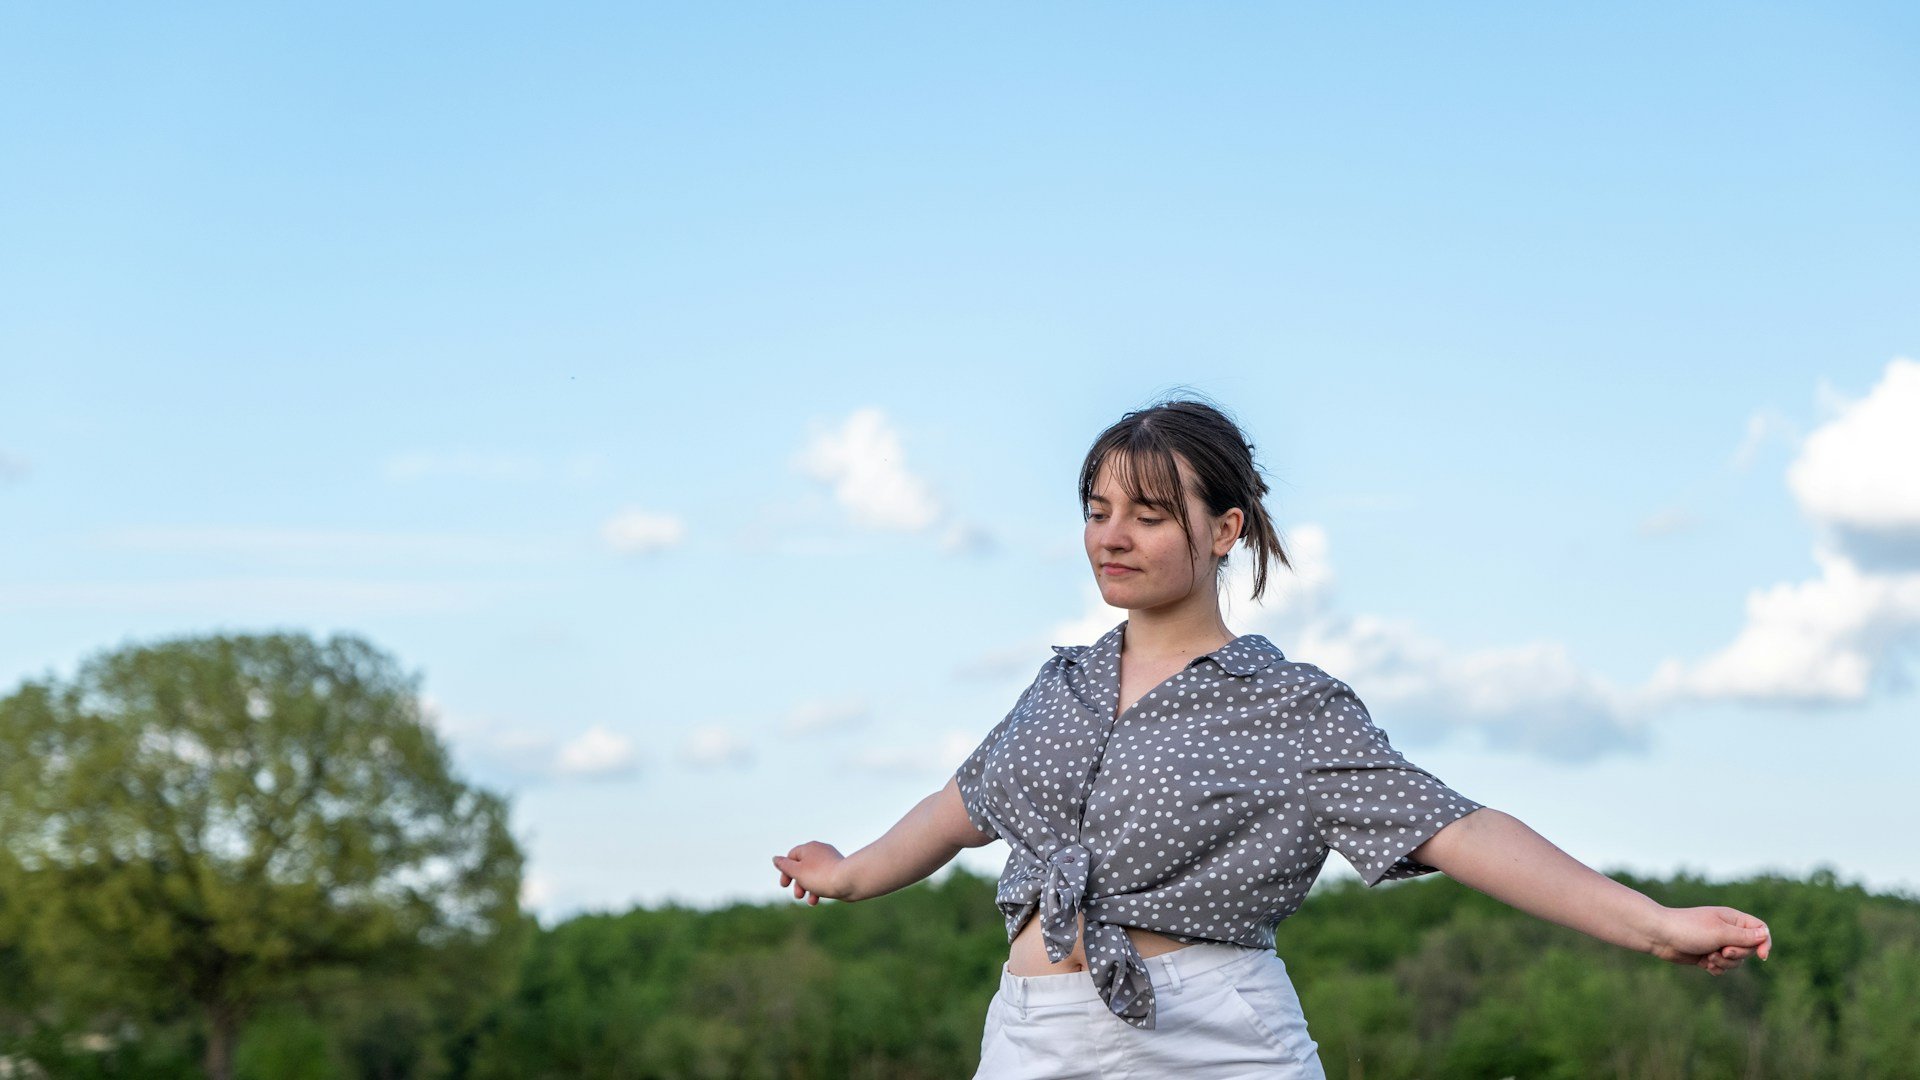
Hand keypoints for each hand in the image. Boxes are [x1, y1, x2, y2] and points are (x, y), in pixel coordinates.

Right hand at [772, 841, 852, 904]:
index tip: (784, 885)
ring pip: (814, 874)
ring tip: (810, 901)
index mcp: (809, 847)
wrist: (849, 880)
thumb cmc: (821, 876)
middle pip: (802, 866)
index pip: (791, 856)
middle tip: (798, 895)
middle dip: (798, 883)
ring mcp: (831, 860)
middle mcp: (820, 850)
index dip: (786, 871)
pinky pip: (825, 878)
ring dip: (808, 889)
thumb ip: (785, 866)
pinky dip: (819, 889)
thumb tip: (775, 858)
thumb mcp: (797, 872)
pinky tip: (818, 900)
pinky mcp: (839, 870)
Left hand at [1649, 905, 1771, 974]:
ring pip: (1736, 962)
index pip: (1760, 930)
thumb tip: (1765, 934)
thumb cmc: (1689, 929)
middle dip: (1737, 955)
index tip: (1761, 956)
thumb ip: (1744, 936)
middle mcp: (1728, 930)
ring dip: (1724, 963)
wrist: (1660, 936)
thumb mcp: (1720, 932)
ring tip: (1708, 956)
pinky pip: (1722, 968)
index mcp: (1733, 919)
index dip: (1764, 943)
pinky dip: (1715, 968)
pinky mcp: (1708, 955)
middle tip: (1722, 950)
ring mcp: (1718, 943)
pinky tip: (1703, 964)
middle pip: (1749, 949)